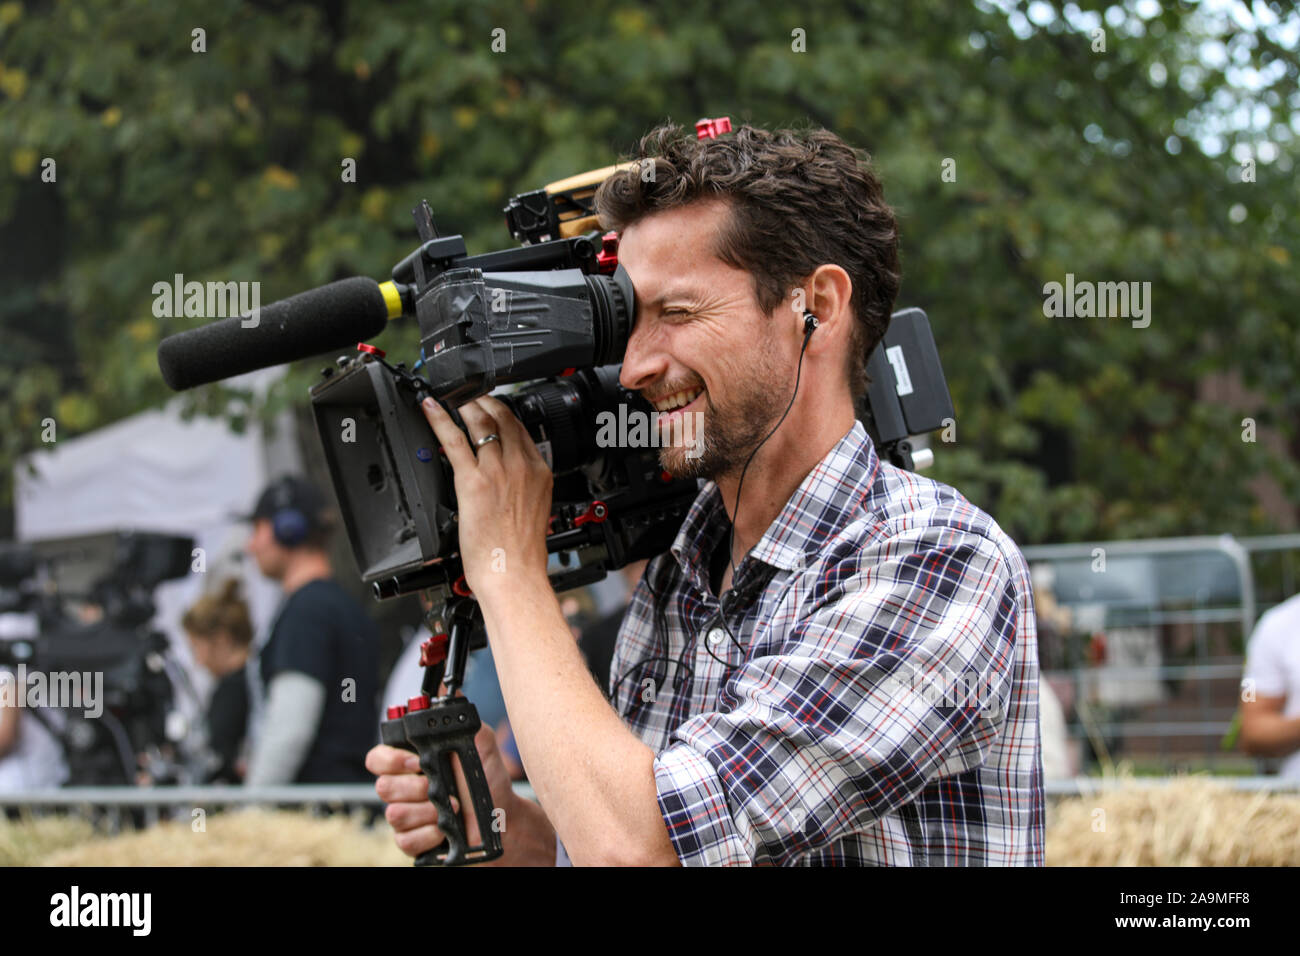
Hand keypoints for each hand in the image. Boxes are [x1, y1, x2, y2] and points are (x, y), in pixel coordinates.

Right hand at [366, 708, 518, 862]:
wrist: (502, 817)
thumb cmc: (487, 780)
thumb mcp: (480, 744)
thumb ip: (462, 718)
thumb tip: (449, 692)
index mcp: (412, 762)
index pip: (378, 758)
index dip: (390, 760)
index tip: (417, 761)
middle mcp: (404, 788)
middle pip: (383, 787)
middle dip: (414, 787)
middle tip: (438, 786)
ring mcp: (406, 814)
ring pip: (394, 814)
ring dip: (427, 811)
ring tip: (452, 807)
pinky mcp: (412, 840)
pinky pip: (405, 839)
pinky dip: (429, 834)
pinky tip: (444, 828)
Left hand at [422, 396, 552, 598]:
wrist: (514, 574)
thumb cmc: (521, 554)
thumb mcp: (534, 511)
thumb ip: (522, 489)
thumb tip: (506, 483)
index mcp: (539, 473)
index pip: (522, 430)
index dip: (504, 413)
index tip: (493, 406)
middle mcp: (521, 466)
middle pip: (503, 418)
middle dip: (485, 400)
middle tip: (470, 393)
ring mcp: (497, 471)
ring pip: (480, 423)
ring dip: (465, 404)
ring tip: (453, 396)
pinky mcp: (473, 481)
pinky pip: (454, 440)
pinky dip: (439, 418)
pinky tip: (430, 407)